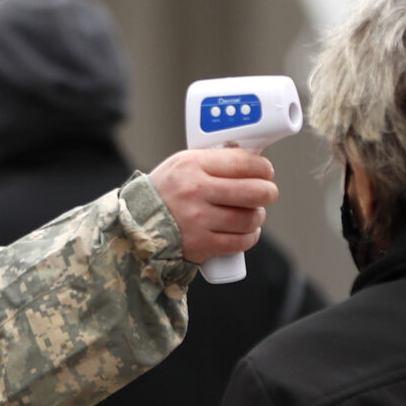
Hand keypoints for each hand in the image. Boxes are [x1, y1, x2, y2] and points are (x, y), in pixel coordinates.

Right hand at [150, 147, 279, 264]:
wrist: (137, 225)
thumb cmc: (165, 193)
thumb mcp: (181, 165)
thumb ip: (213, 162)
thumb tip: (250, 162)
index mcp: (192, 165)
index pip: (242, 162)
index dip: (263, 167)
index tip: (266, 171)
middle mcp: (195, 191)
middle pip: (252, 191)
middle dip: (268, 192)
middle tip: (268, 193)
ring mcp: (199, 219)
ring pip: (249, 218)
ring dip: (258, 217)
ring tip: (254, 214)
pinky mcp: (202, 244)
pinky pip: (239, 241)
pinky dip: (249, 237)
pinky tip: (247, 232)